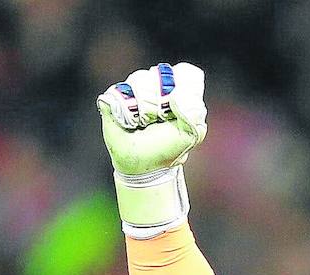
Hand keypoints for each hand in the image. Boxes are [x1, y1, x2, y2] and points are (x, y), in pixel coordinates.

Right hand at [97, 63, 207, 235]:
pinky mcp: (115, 97)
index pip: (185, 73)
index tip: (177, 107)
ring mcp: (135, 89)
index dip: (182, 86)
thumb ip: (194, 113)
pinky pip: (120, 92)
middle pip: (162, 73)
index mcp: (179, 92)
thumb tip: (174, 96)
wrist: (143, 166)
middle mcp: (157, 86)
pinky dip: (127, 111)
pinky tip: (131, 123)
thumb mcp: (190, 134)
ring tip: (144, 123)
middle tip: (160, 120)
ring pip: (140, 79)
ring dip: (145, 109)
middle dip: (163, 102)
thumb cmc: (167, 149)